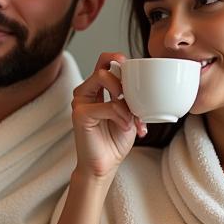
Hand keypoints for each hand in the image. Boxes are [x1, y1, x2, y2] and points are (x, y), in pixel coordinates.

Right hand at [70, 53, 146, 179]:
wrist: (106, 164)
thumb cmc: (116, 140)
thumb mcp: (129, 112)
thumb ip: (130, 96)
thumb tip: (143, 83)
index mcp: (96, 89)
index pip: (104, 62)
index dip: (118, 59)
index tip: (134, 69)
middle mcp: (85, 92)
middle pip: (102, 66)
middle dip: (123, 78)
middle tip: (132, 97)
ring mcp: (80, 102)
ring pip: (101, 77)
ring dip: (123, 97)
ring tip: (130, 115)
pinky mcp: (80, 114)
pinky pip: (106, 105)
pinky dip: (120, 115)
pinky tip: (126, 126)